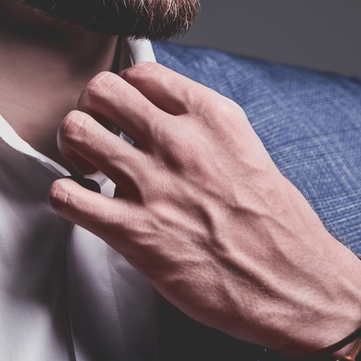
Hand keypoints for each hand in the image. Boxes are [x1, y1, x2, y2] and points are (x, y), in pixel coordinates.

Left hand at [49, 62, 360, 353]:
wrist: (296, 287)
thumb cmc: (275, 226)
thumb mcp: (245, 150)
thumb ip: (200, 125)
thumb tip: (158, 110)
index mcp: (211, 118)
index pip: (140, 72)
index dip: (123, 92)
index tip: (123, 114)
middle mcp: (180, 143)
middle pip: (99, 91)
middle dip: (89, 110)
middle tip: (96, 136)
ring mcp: (155, 186)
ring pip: (75, 131)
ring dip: (71, 150)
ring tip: (87, 170)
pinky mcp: (135, 232)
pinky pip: (67, 196)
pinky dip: (65, 197)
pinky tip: (84, 205)